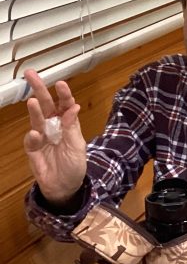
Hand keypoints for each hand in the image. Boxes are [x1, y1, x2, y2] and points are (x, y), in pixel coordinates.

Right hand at [22, 69, 88, 205]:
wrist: (65, 187)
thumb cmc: (74, 165)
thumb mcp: (78, 146)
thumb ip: (73, 128)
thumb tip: (74, 107)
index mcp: (67, 124)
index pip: (65, 105)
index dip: (63, 95)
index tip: (61, 84)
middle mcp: (53, 127)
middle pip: (46, 106)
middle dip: (39, 90)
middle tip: (31, 75)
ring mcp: (42, 137)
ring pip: (36, 120)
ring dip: (35, 111)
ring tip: (34, 102)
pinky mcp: (33, 149)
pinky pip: (31, 140)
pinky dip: (34, 137)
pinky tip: (37, 134)